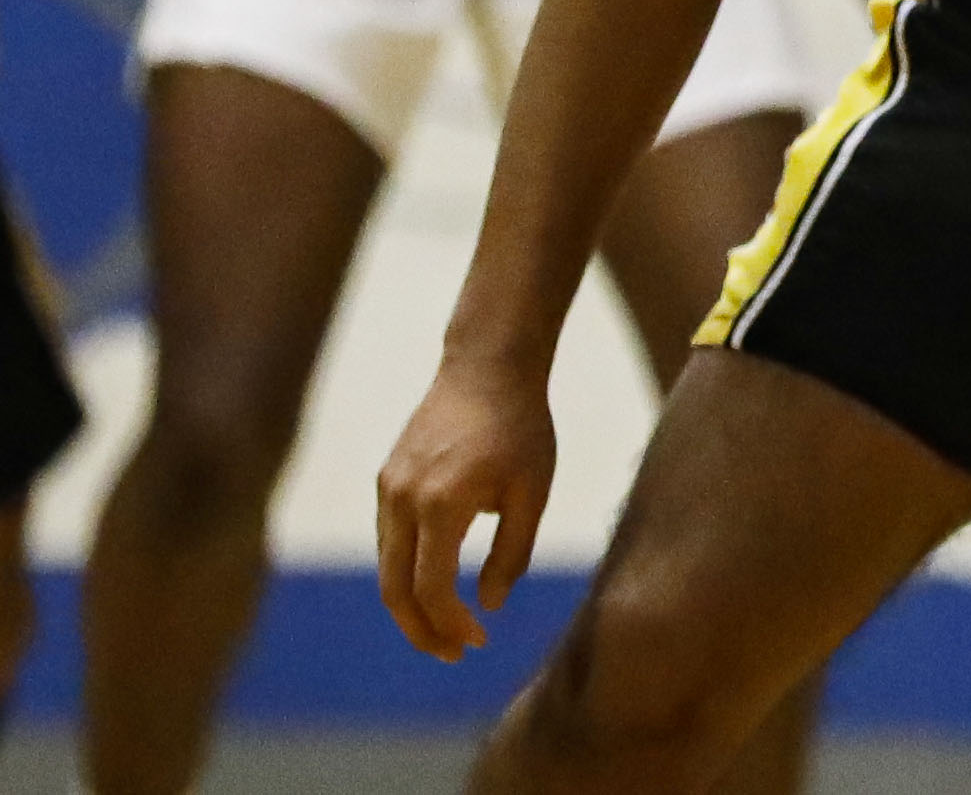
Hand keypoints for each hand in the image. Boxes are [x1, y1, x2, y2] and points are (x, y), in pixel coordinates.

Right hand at [375, 356, 557, 661]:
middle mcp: (402, 499)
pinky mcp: (386, 479)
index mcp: (440, 503)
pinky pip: (388, 540)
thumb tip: (489, 606)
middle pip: (394, 589)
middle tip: (453, 655)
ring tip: (448, 628)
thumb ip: (512, 553)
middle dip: (421, 631)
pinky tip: (437, 584)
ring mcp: (388, 488)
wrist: (487, 367)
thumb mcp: (533, 492)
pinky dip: (406, 572)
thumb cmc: (521, 427)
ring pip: (386, 567)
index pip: (431, 588)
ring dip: (411, 605)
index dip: (451, 625)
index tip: (479, 642)